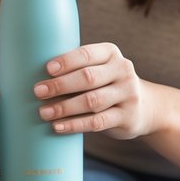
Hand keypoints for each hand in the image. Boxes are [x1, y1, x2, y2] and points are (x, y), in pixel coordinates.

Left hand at [32, 43, 154, 139]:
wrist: (145, 107)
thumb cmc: (107, 84)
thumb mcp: (100, 68)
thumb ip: (77, 68)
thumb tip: (34, 74)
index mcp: (111, 53)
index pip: (87, 54)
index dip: (66, 61)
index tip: (47, 69)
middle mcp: (123, 71)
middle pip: (88, 78)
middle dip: (60, 85)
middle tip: (37, 92)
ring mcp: (127, 95)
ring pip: (92, 101)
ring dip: (64, 107)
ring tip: (44, 112)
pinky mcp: (127, 117)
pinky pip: (97, 122)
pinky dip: (75, 124)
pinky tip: (58, 126)